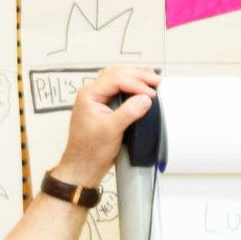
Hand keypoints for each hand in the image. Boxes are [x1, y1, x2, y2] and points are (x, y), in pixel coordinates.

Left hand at [52, 65, 158, 188]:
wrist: (84, 166)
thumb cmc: (91, 150)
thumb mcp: (111, 130)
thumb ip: (128, 112)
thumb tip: (145, 99)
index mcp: (89, 94)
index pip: (115, 78)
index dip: (136, 83)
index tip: (151, 93)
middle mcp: (92, 93)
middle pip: (117, 74)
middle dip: (138, 75)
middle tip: (156, 81)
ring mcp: (98, 99)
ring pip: (118, 78)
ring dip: (135, 77)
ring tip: (152, 78)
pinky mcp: (104, 106)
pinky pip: (118, 89)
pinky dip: (132, 85)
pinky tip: (142, 84)